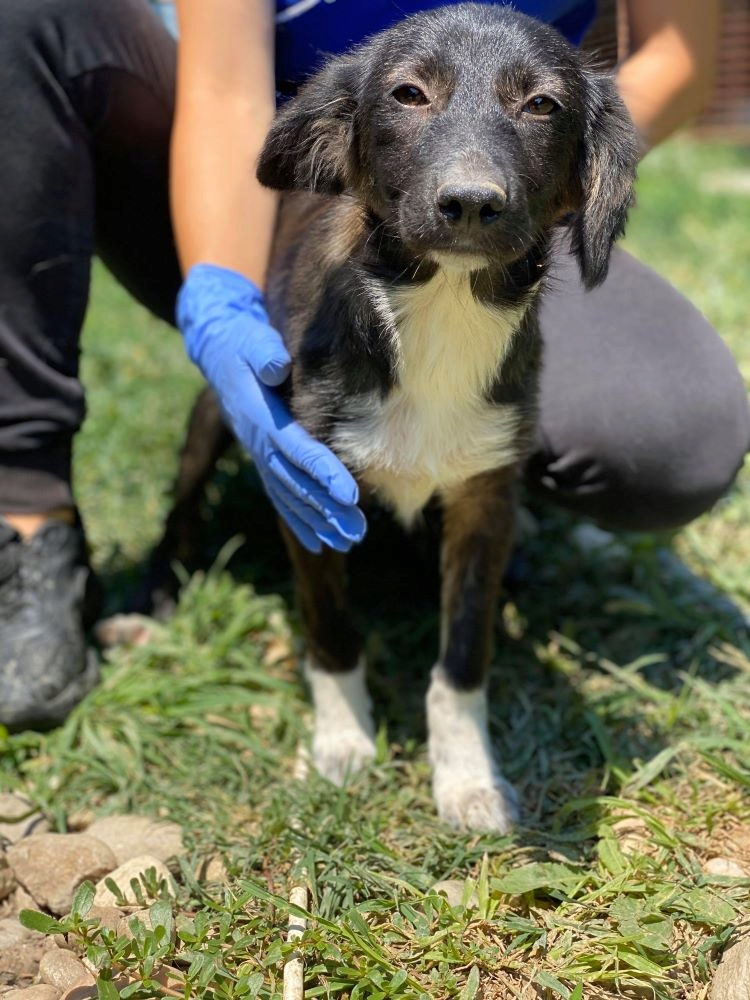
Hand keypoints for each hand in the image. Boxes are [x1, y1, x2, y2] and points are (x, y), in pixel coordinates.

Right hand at [177, 263, 366, 552]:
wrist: (218, 352)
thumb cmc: (242, 342)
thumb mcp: (250, 338)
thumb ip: (263, 351)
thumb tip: (277, 366)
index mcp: (260, 416)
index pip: (294, 448)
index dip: (321, 471)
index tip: (350, 493)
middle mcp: (259, 443)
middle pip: (295, 482)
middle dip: (326, 508)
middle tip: (357, 531)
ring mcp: (261, 455)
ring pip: (290, 495)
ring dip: (318, 521)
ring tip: (349, 541)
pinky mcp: (266, 459)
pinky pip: (282, 495)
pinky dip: (300, 521)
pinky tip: (320, 544)